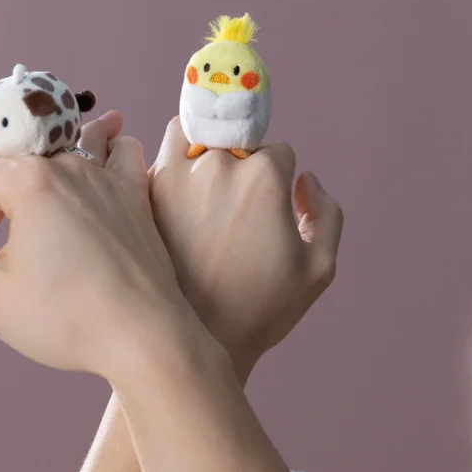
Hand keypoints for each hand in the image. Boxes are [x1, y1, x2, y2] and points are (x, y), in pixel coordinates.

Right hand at [0, 116, 197, 385]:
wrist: (148, 341)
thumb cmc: (70, 322)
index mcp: (27, 181)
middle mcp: (69, 165)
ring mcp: (107, 177)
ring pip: (51, 151)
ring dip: (18, 181)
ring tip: (10, 224)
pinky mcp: (135, 197)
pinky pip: (115, 152)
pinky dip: (93, 155)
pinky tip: (84, 175)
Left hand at [148, 119, 342, 378]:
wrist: (197, 339)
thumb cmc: (262, 310)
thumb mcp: (318, 269)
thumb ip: (327, 214)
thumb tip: (306, 181)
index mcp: (264, 176)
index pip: (278, 151)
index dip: (281, 178)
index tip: (271, 206)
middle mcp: (219, 164)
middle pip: (236, 138)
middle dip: (240, 163)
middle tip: (236, 206)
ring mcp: (176, 174)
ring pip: (192, 133)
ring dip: (202, 150)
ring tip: (206, 191)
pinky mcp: (145, 192)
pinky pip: (159, 159)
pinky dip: (171, 171)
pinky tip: (179, 207)